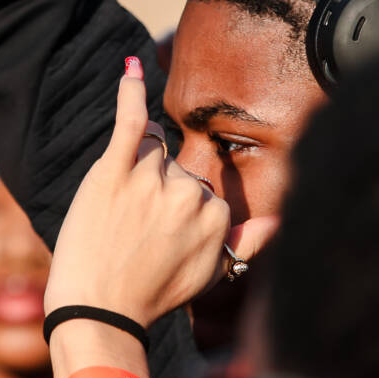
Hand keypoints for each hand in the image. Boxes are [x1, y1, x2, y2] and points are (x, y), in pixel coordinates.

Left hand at [44, 59, 236, 377]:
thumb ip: (247, 242)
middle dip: (156, 190)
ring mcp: (150, 179)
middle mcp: (188, 193)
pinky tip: (132, 69)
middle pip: (175, 166)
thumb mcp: (211, 274)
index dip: (175, 208)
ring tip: (118, 211)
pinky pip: (129, 122)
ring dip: (136, 170)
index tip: (159, 237)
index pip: (199, 185)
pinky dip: (130, 93)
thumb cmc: (153, 292)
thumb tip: (279, 222)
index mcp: (216, 213)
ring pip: (151, 150)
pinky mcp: (112, 171)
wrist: (99, 307)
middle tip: (134, 232)